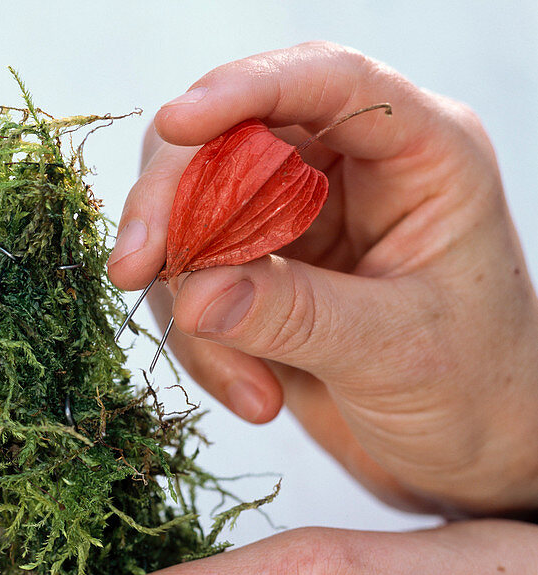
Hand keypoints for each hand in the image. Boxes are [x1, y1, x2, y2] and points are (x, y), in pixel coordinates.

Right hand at [107, 42, 537, 517]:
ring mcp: (300, 226)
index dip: (245, 91)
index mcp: (419, 155)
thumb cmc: (474, 392)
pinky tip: (256, 397)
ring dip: (192, 304)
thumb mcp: (394, 352)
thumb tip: (192, 293)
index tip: (177, 125)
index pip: (328, 83)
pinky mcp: (263, 280)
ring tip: (251, 389)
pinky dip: (205, 346)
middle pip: (231, 142)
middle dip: (175, 206)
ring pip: (195, 219)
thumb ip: (294, 317)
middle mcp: (351, 174)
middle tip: (135, 271)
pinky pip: (196, 289)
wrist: (468, 457)